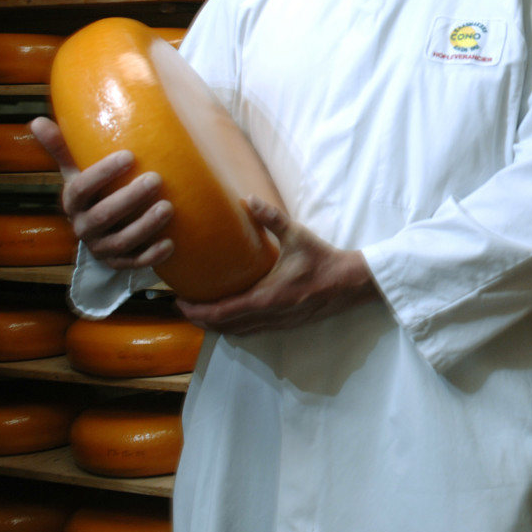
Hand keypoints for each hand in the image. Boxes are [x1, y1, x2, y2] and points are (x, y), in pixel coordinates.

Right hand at [30, 116, 174, 270]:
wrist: (98, 231)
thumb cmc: (92, 191)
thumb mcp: (76, 170)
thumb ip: (62, 147)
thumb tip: (37, 121)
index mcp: (73, 202)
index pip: (82, 187)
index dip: (103, 172)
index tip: (129, 155)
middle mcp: (84, 227)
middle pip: (104, 215)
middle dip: (130, 198)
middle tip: (156, 179)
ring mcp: (102, 248)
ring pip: (122, 241)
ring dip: (145, 225)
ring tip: (168, 207)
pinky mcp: (120, 263)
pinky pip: (135, 263)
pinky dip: (152, 255)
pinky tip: (171, 244)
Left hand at [175, 195, 379, 334]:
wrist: (351, 284)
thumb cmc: (323, 259)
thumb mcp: (297, 235)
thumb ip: (271, 217)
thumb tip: (248, 199)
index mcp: (267, 296)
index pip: (224, 311)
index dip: (198, 311)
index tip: (180, 302)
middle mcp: (269, 316)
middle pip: (225, 327)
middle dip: (201, 320)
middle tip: (182, 306)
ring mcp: (278, 324)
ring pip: (238, 332)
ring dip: (217, 326)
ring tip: (200, 311)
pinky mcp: (286, 325)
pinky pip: (252, 331)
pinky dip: (234, 326)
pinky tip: (230, 315)